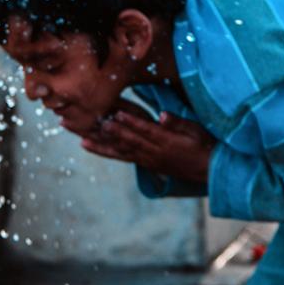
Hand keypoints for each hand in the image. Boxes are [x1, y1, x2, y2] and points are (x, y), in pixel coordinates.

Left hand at [68, 99, 216, 183]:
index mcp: (166, 141)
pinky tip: (86, 145)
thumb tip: (162, 115)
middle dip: (102, 129)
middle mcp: (152, 152)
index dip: (131, 123)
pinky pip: (119, 156)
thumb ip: (178, 123)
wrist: (209, 170)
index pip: (146, 131)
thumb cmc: (204, 145)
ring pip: (116, 148)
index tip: (116, 114)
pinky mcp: (143, 162)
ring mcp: (146, 158)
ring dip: (95, 139)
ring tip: (74, 131)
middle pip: (124, 139)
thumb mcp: (196, 131)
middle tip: (84, 120)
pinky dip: (102, 150)